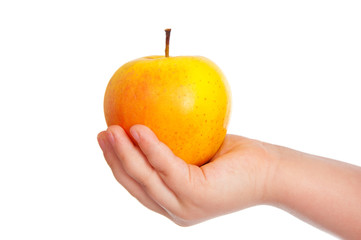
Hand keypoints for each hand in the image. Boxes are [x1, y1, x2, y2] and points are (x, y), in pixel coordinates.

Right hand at [97, 125, 276, 225]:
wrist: (270, 171)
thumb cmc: (235, 158)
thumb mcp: (197, 152)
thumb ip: (174, 147)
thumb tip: (150, 119)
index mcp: (173, 202)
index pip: (136, 186)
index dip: (116, 165)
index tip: (105, 142)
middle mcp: (175, 210)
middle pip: (133, 185)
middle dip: (113, 159)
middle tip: (101, 133)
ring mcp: (184, 207)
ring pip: (144, 178)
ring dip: (124, 153)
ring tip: (111, 129)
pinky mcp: (195, 195)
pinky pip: (166, 166)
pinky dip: (150, 148)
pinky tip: (137, 129)